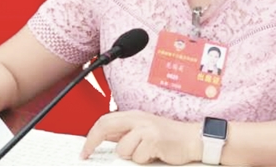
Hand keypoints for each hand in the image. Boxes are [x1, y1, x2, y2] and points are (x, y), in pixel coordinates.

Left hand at [81, 110, 201, 164]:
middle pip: (106, 125)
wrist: (191, 138)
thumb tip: (103, 142)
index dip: (91, 135)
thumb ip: (125, 134)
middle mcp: (138, 118)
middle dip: (93, 141)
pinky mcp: (154, 139)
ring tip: (144, 154)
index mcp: (133, 115)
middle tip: (88, 154)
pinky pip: (138, 157)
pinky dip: (143, 160)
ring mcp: (146, 127)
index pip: (105, 120)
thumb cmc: (167, 138)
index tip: (84, 150)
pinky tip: (154, 155)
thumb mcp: (143, 131)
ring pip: (122, 149)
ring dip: (130, 157)